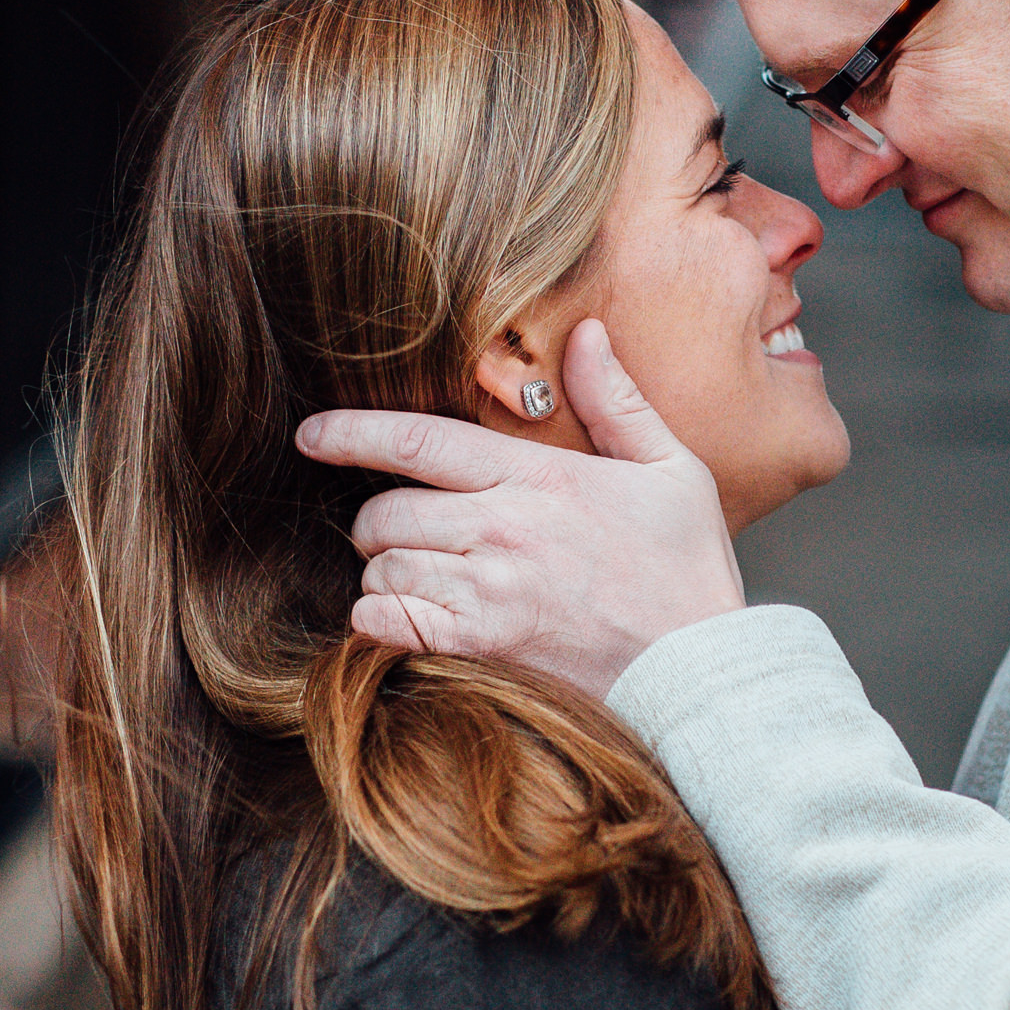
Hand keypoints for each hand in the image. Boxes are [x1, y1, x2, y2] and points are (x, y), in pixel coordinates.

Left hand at [296, 320, 748, 697]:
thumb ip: (617, 401)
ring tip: (424, 580)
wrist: (698, 674)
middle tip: (406, 533)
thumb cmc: (687, 574)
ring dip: (387, 572)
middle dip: (380, 519)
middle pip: (384, 511)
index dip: (350, 433)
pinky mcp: (477, 650)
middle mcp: (501, 530)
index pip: (417, 441)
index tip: (310, 435)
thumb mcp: (673, 470)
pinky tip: (410, 620)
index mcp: (539, 478)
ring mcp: (485, 594)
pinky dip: (382, 619)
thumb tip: (587, 334)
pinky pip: (385, 623)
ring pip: (382, 568)